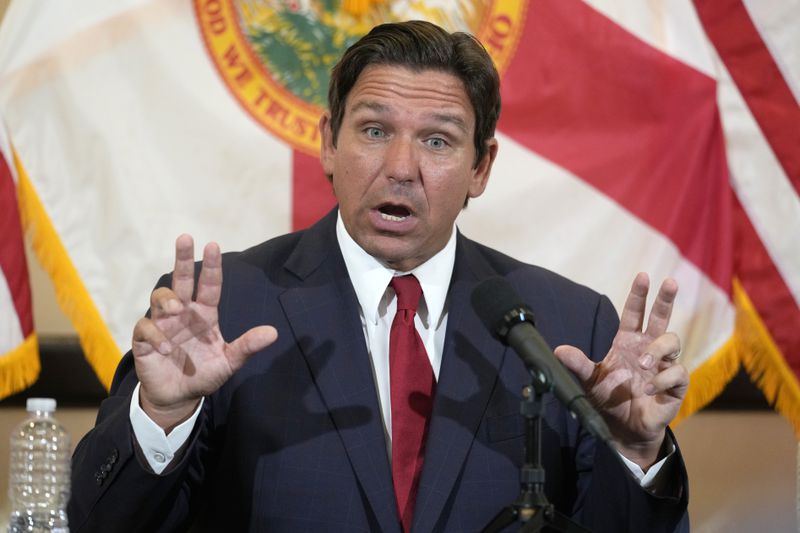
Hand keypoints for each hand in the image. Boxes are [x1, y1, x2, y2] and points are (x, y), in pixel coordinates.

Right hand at [132, 234, 277, 430]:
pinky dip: (155, 336)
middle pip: (181, 280)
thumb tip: (273, 333)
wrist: (179, 397)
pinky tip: (167, 349)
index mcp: (204, 314)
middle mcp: (183, 314)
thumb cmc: (204, 374)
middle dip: (183, 259)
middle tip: (185, 238)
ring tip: (177, 310)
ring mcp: (163, 326)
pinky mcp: (146, 342)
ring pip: (159, 298)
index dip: (212, 266)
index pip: (209, 285)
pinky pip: (145, 329)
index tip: (212, 244)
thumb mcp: (230, 361)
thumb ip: (247, 346)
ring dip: (167, 299)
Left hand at [554, 273, 687, 468]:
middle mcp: (648, 349)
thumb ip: (578, 364)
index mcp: (628, 343)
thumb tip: (558, 350)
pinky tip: (648, 387)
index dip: (638, 295)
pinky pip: (678, 372)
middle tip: (669, 281)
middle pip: (661, 318)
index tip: (642, 275)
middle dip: (665, 299)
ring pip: (672, 341)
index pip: (635, 314)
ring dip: (658, 348)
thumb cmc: (608, 400)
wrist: (622, 430)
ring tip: (644, 362)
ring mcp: (663, 366)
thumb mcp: (589, 380)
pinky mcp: (675, 386)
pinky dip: (664, 378)